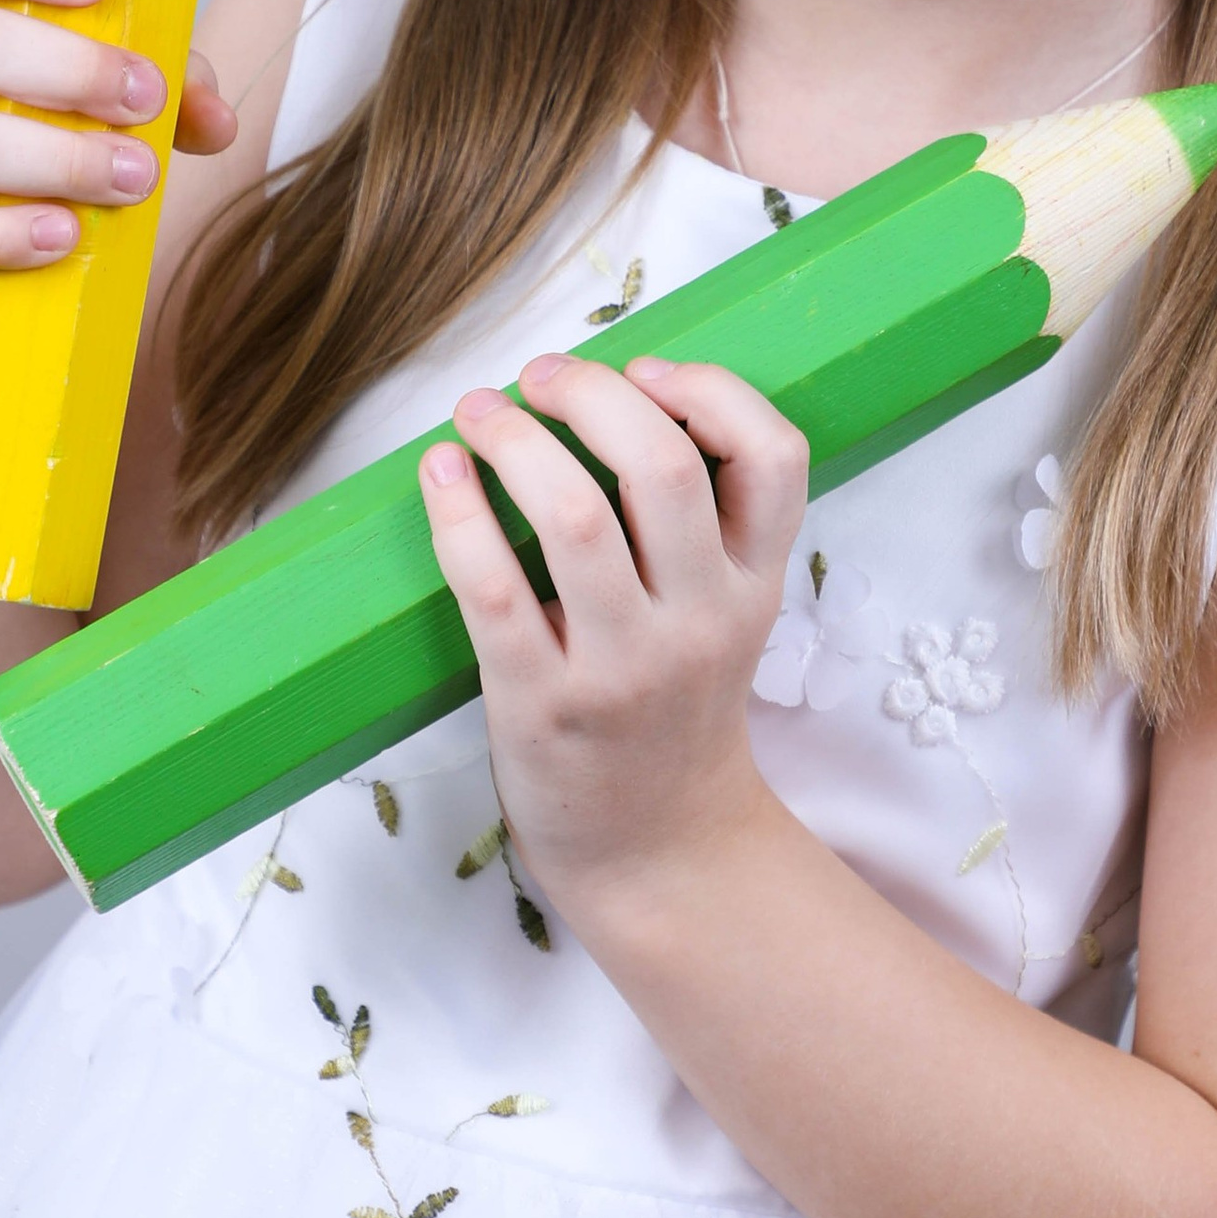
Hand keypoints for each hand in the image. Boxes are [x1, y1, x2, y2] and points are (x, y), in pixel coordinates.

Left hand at [420, 350, 809, 917]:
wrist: (653, 848)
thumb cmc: (672, 708)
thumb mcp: (727, 616)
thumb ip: (702, 525)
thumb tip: (614, 393)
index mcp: (754, 585)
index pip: (775, 457)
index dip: (711, 389)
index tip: (645, 369)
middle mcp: (702, 620)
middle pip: (662, 466)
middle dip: (591, 393)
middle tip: (539, 377)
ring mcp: (624, 666)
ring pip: (575, 516)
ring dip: (515, 440)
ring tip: (480, 413)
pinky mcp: (544, 702)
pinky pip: (493, 588)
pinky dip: (459, 514)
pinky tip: (441, 472)